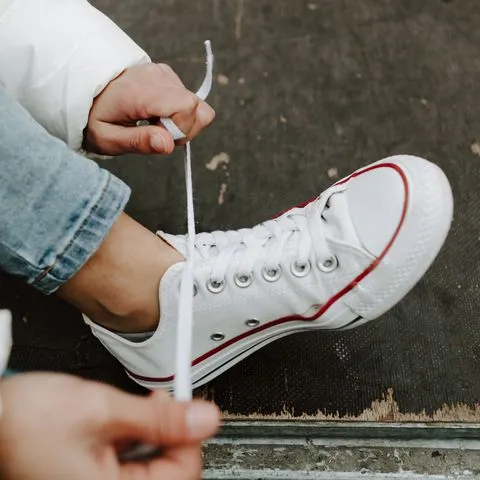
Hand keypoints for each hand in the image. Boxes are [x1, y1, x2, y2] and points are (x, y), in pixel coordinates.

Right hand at [0, 373, 219, 479]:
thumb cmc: (24, 422)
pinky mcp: (88, 479)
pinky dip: (130, 443)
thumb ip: (160, 418)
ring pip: (147, 467)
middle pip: (167, 472)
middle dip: (168, 434)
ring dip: (148, 436)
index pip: (183, 474)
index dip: (191, 436)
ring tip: (129, 412)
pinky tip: (118, 425)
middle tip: (159, 403)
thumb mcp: (103, 409)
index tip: (190, 408)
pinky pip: (126, 467)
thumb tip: (202, 419)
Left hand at [84, 63, 215, 154]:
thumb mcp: (108, 139)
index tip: (160, 138)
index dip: (181, 130)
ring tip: (155, 125)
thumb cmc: (95, 118)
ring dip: (182, 123)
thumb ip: (139, 142)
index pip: (187, 107)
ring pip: (196, 105)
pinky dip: (178, 114)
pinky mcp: (167, 76)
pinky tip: (156, 116)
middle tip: (158, 134)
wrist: (83, 92)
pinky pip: (188, 100)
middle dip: (185, 130)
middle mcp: (157, 77)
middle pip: (196, 107)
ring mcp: (164, 74)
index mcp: (141, 92)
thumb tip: (168, 144)